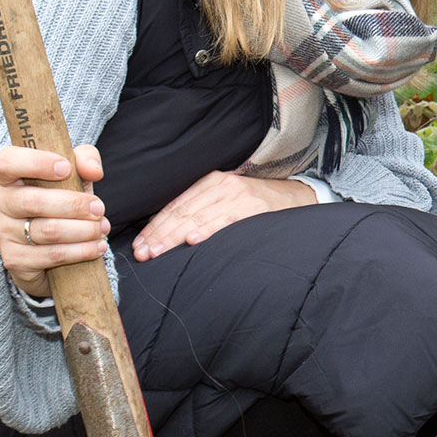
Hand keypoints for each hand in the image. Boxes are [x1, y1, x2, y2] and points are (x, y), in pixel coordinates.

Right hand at [0, 145, 108, 300]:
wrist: (42, 243)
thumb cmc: (56, 197)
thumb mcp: (71, 173)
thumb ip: (84, 159)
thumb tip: (94, 171)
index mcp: (4, 175)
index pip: (8, 162)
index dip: (37, 163)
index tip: (66, 168)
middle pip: (34, 202)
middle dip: (74, 205)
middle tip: (99, 208)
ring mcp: (1, 233)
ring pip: (47, 231)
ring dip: (83, 231)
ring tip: (102, 228)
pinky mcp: (13, 259)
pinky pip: (51, 256)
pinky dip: (80, 251)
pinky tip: (96, 247)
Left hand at [132, 172, 315, 261]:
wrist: (296, 196)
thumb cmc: (256, 204)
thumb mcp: (226, 200)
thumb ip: (202, 210)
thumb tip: (167, 236)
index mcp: (209, 182)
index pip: (174, 206)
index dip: (155, 227)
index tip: (140, 246)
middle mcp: (220, 185)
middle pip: (181, 212)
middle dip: (159, 235)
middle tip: (143, 254)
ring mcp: (236, 195)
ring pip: (197, 217)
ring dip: (174, 237)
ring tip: (157, 252)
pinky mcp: (252, 207)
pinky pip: (225, 220)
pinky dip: (207, 229)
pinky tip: (193, 240)